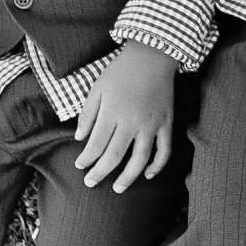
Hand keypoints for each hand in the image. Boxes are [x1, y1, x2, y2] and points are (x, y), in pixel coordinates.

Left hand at [72, 41, 178, 191]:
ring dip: (128, 177)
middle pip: (115, 156)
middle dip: (101, 172)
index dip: (87, 159)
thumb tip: (79, 138)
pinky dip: (158, 165)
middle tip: (92, 183)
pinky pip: (164, 149)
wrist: (152, 56)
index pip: (96, 144)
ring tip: (119, 188)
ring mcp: (151, 124)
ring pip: (140, 159)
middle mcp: (132, 122)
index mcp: (112, 112)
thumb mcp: (97, 88)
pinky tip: (149, 174)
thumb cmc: (120, 71)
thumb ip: (88, 114)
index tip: (80, 166)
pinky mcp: (166, 123)